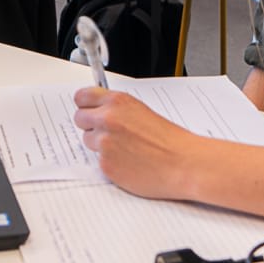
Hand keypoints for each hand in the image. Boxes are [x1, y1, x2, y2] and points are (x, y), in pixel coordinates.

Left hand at [71, 87, 201, 200]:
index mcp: (117, 102)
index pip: (82, 97)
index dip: (86, 105)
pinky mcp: (106, 165)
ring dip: (100, 145)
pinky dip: (110, 163)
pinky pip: (98, 161)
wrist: (183, 163)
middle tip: (107, 132)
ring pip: (88, 141)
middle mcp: (107, 120)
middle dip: (90, 125)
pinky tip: (128, 162)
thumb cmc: (170, 140)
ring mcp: (105, 143)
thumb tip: (99, 110)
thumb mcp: (142, 111)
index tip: (88, 109)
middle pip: (79, 118)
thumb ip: (117, 109)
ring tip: (125, 149)